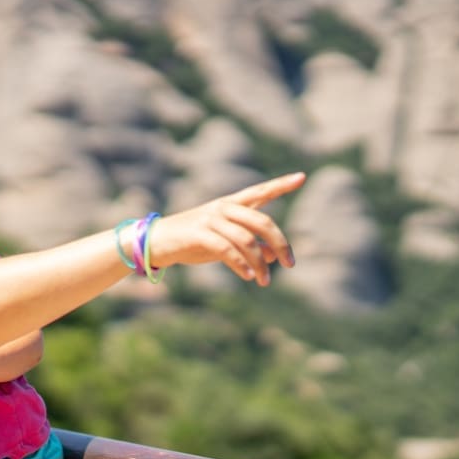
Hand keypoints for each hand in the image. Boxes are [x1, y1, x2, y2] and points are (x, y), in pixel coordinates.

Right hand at [145, 172, 304, 285]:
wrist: (157, 242)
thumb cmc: (193, 241)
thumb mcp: (225, 241)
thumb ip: (251, 245)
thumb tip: (276, 256)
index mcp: (231, 204)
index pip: (260, 191)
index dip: (281, 185)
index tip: (301, 176)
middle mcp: (223, 207)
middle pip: (262, 221)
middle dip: (280, 242)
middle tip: (291, 264)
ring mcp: (210, 219)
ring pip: (247, 240)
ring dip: (260, 263)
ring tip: (265, 281)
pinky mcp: (199, 233)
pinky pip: (226, 249)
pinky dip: (241, 265)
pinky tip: (249, 277)